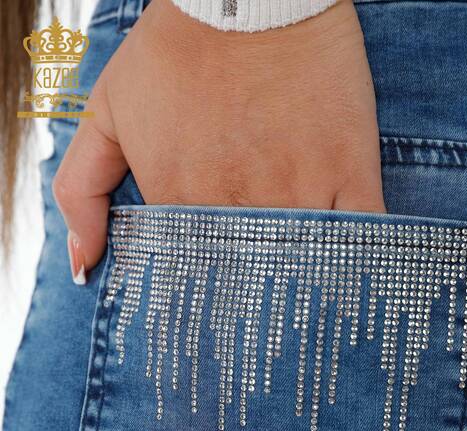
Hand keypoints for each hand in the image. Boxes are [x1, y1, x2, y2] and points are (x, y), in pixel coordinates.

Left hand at [53, 0, 384, 282]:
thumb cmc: (175, 49)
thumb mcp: (106, 112)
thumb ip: (81, 191)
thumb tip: (81, 267)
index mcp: (182, 200)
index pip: (188, 277)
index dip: (199, 295)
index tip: (207, 307)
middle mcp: (238, 203)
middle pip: (246, 283)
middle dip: (247, 306)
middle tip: (253, 320)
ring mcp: (299, 189)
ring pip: (300, 270)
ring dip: (297, 295)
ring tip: (297, 314)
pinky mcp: (350, 170)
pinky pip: (360, 239)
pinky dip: (356, 266)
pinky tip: (349, 284)